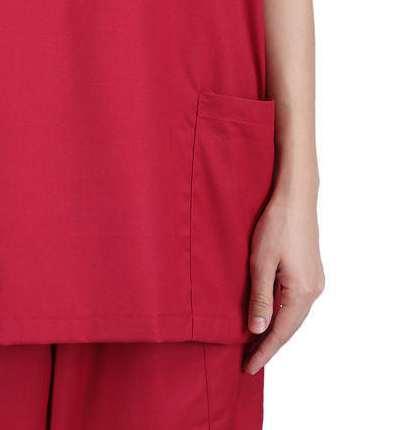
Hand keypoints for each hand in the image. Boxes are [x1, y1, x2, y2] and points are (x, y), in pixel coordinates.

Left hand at [243, 185, 324, 373]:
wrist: (296, 198)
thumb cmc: (276, 225)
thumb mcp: (261, 262)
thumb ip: (260, 297)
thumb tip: (257, 330)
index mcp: (301, 292)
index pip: (280, 332)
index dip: (264, 351)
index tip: (249, 367)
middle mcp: (313, 290)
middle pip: (290, 328)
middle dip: (269, 345)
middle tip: (249, 362)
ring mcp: (315, 281)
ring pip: (294, 316)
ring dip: (276, 330)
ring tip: (256, 344)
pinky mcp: (312, 272)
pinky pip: (296, 302)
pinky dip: (283, 315)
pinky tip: (270, 316)